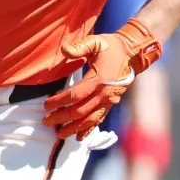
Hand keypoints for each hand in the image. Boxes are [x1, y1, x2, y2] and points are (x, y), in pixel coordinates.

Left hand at [42, 18, 163, 140]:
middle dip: (61, 118)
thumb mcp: (96, 42)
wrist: (133, 54)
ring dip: (73, 128)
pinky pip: (99, 119)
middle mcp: (104, 94)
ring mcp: (108, 101)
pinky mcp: (111, 104)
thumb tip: (64, 49)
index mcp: (98, 79)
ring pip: (89, 119)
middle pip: (79, 111)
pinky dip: (89, 130)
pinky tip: (79, 137)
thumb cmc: (112, 47)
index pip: (74, 95)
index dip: (58, 101)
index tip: (45, 105)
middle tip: (46, 122)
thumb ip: (80, 47)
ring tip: (60, 134)